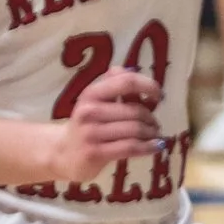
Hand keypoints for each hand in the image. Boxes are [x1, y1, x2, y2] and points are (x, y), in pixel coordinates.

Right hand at [44, 66, 163, 183]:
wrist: (64, 153)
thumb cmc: (87, 124)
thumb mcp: (95, 101)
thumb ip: (114, 84)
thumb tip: (135, 70)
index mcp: (91, 93)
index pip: (126, 81)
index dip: (149, 86)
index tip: (159, 96)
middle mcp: (90, 111)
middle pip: (135, 110)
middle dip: (151, 118)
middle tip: (155, 124)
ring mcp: (91, 133)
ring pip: (135, 130)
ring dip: (152, 133)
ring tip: (154, 135)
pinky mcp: (95, 153)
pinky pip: (131, 147)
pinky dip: (149, 147)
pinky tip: (156, 146)